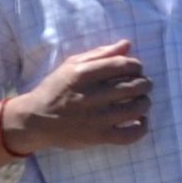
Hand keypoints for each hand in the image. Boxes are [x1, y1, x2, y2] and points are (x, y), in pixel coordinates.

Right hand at [16, 40, 151, 150]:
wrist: (36, 120)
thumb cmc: (56, 89)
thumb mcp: (72, 64)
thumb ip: (100, 53)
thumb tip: (127, 44)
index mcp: (83, 74)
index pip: (123, 65)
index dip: (137, 66)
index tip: (137, 69)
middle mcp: (91, 95)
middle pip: (134, 86)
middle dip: (145, 83)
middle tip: (143, 85)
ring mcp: (96, 118)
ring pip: (136, 108)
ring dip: (145, 102)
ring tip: (142, 100)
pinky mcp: (99, 137)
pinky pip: (131, 134)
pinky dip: (142, 127)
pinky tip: (141, 120)